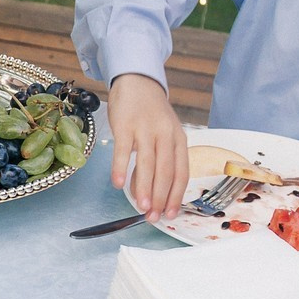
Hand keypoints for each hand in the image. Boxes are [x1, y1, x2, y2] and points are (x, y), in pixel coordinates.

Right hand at [107, 74, 187, 221]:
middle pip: (166, 171)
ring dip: (144, 188)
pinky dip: (121, 168)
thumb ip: (157, 161)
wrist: (137, 81)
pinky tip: (117, 184)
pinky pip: (123, 150)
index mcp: (179, 139)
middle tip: (153, 217)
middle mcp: (165, 134)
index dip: (175, 196)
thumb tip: (144, 190)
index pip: (181, 173)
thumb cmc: (150, 114)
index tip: (169, 214)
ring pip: (147, 163)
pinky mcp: (125, 124)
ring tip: (140, 207)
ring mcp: (145, 129)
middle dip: (160, 197)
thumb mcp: (162, 135)